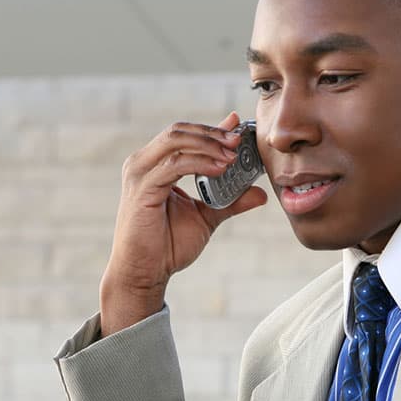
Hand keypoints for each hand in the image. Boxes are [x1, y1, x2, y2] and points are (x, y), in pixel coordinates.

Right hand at [100, 111, 268, 334]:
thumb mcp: (206, 217)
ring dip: (208, 144)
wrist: (145, 273)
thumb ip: (230, 201)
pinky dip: (200, 163)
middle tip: (239, 140)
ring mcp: (140, 173)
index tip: (238, 127)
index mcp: (154, 165)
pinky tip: (220, 169)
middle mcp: (143, 163)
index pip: (184, 135)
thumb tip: (261, 193)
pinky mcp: (142, 188)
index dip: (211, 128)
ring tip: (233, 154)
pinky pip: (174, 166)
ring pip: (176, 141)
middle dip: (212, 132)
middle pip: (180, 131)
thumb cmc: (168, 246)